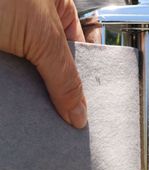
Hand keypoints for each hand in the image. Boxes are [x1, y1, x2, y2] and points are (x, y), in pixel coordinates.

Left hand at [0, 0, 86, 127]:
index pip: (78, 55)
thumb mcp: (44, 35)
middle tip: (70, 123)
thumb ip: (65, 78)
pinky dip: (15, 100)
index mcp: (57, 13)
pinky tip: (24, 115)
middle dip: (61, 96)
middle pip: (55, 70)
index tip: (86, 108)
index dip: (84, 81)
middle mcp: (35, 29)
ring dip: (37, 101)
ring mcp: (12, 44)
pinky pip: (9, 85)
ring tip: (49, 125)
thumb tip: (80, 116)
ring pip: (31, 80)